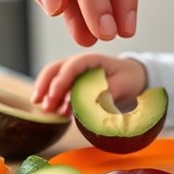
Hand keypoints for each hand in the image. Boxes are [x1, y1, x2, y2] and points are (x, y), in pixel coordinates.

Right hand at [32, 53, 146, 114]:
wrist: (134, 79)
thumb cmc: (129, 78)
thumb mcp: (123, 85)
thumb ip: (108, 93)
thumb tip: (96, 104)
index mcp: (90, 60)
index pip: (70, 67)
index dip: (59, 82)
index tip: (53, 98)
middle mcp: (79, 65)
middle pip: (55, 70)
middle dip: (44, 86)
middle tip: (39, 103)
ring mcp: (75, 75)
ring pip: (54, 81)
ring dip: (48, 95)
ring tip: (47, 111)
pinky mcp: (75, 85)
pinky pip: (61, 92)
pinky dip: (57, 102)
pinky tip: (59, 114)